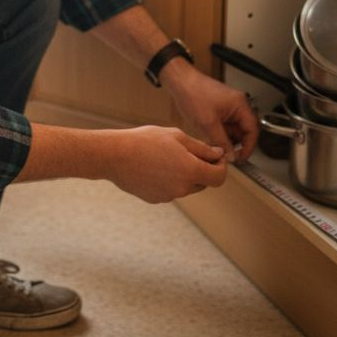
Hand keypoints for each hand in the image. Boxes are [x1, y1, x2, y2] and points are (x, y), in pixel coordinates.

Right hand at [107, 126, 228, 203]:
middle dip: (202, 169)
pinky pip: (171, 190)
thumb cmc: (145, 141)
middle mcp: (182, 188)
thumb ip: (202, 148)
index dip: (221, 167)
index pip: (219, 177)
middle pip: (203, 182)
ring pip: (186, 186)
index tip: (216, 157)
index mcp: (191, 171)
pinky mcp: (156, 199)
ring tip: (166, 156)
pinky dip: (169, 180)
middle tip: (188, 152)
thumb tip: (218, 154)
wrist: (115, 156)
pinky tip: (155, 166)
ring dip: (184, 174)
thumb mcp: (177, 137)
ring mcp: (169, 196)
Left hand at [161, 61, 259, 162]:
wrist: (180, 82)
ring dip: (228, 140)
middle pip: (245, 130)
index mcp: (240, 105)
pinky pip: (226, 126)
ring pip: (234, 130)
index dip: (248, 147)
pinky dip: (221, 134)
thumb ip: (221, 142)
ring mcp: (229, 107)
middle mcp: (237, 105)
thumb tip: (230, 155)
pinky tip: (212, 140)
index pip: (253, 130)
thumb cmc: (193, 94)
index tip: (241, 158)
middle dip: (237, 145)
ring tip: (218, 148)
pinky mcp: (220, 109)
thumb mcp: (208, 123)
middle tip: (229, 156)